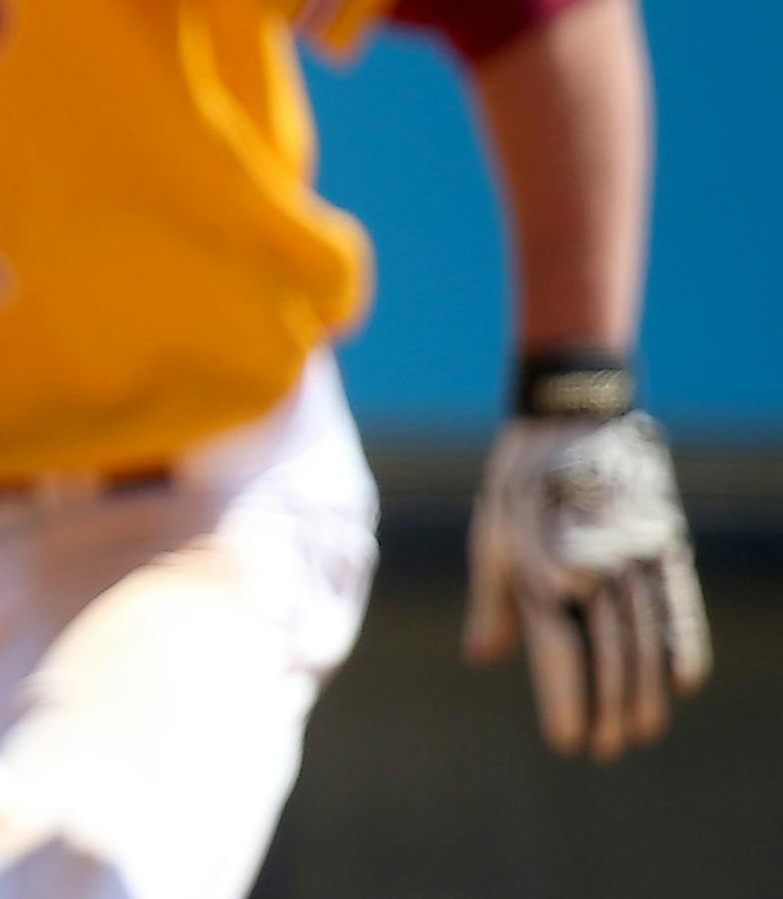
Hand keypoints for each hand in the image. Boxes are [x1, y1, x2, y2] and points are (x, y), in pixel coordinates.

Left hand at [464, 411, 710, 760]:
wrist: (569, 414)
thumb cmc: (519, 483)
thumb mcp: (490, 537)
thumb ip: (493, 604)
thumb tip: (480, 660)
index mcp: (535, 566)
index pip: (557, 651)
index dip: (565, 702)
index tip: (567, 742)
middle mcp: (587, 564)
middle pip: (607, 652)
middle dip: (608, 708)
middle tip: (608, 748)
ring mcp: (630, 552)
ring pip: (646, 635)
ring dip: (646, 689)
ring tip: (642, 729)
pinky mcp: (661, 539)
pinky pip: (677, 601)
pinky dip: (682, 643)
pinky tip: (683, 680)